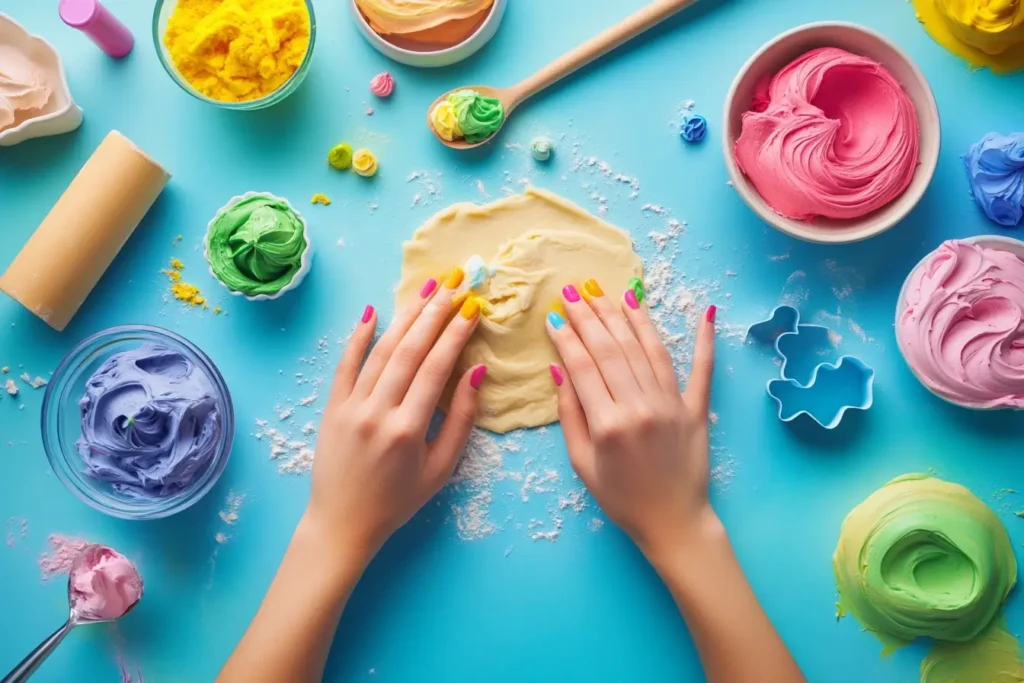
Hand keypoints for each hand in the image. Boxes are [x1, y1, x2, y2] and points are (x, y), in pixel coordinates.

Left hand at [309, 268, 485, 560]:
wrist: (342, 523)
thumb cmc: (398, 501)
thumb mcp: (440, 469)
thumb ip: (460, 421)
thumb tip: (475, 372)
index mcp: (408, 429)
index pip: (436, 367)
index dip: (456, 333)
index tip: (473, 307)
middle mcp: (377, 411)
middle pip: (409, 350)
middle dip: (435, 312)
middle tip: (455, 283)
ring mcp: (350, 406)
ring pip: (381, 351)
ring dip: (405, 316)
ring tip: (427, 289)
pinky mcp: (331, 406)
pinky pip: (345, 364)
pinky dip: (358, 337)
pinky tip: (373, 311)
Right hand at [545, 279, 716, 560]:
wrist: (674, 523)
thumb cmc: (621, 499)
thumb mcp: (582, 464)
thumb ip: (570, 415)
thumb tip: (560, 369)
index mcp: (608, 423)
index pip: (583, 366)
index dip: (567, 337)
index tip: (555, 315)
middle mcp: (640, 407)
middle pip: (612, 350)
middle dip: (591, 316)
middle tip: (576, 291)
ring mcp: (671, 405)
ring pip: (648, 350)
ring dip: (630, 318)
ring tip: (614, 293)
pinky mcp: (696, 410)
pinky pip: (701, 369)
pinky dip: (704, 340)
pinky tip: (704, 312)